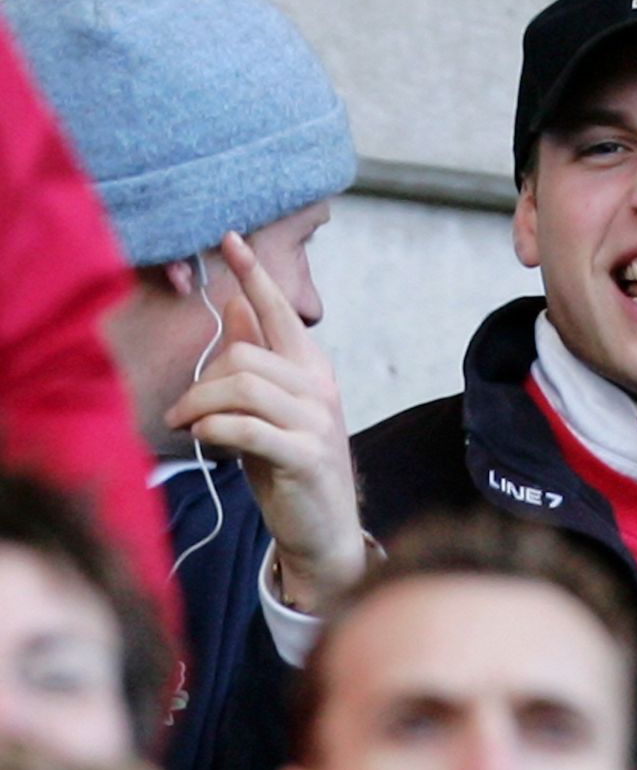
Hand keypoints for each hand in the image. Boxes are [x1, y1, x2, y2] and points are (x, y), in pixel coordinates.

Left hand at [164, 232, 364, 612]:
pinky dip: (215, 429)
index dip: (255, 276)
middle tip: (180, 411)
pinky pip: (247, 428)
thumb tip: (239, 306)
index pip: (280, 313)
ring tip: (186, 426)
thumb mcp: (271, 408)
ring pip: (244, 388)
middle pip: (246, 355)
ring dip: (200, 406)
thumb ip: (259, 359)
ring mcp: (317, 422)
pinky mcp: (305, 456)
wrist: (322, 530)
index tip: (231, 239)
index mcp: (312, 370)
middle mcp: (320, 388)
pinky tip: (204, 439)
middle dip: (202, 380)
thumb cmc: (289, 466)